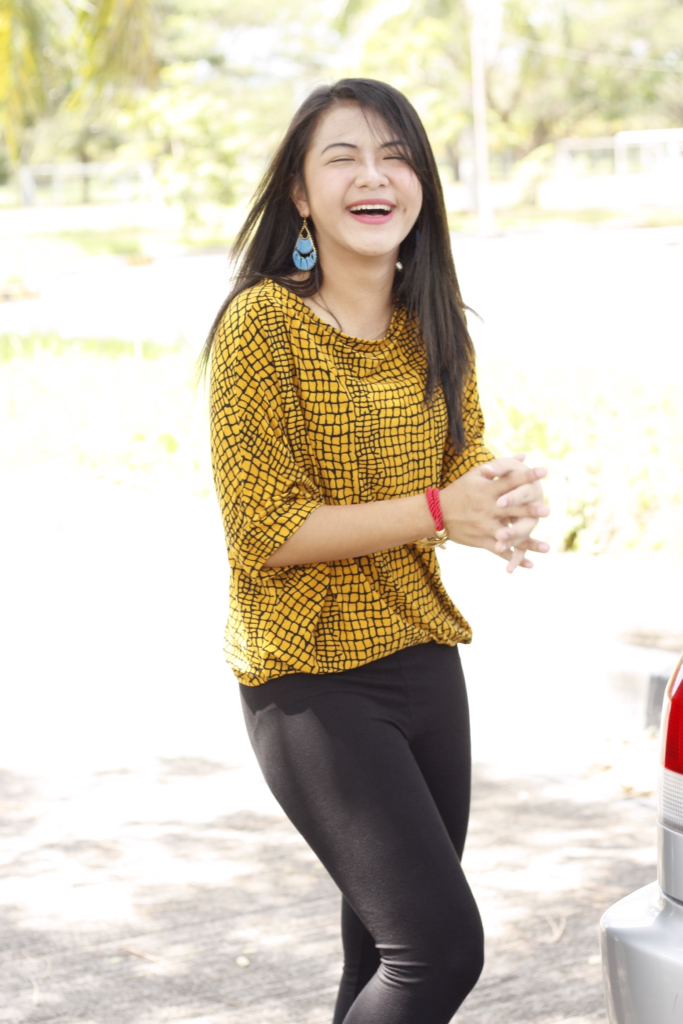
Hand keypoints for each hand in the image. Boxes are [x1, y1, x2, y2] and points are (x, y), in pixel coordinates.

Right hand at [440, 454, 549, 572]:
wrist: (437, 514)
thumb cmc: (460, 491)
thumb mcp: (476, 474)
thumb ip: (500, 466)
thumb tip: (523, 456)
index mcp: (487, 490)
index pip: (510, 481)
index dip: (526, 476)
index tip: (544, 471)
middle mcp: (487, 509)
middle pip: (511, 509)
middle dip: (528, 510)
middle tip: (547, 510)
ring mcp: (485, 527)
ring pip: (509, 535)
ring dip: (527, 541)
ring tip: (547, 547)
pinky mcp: (482, 541)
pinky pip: (501, 551)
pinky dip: (515, 559)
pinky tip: (531, 564)